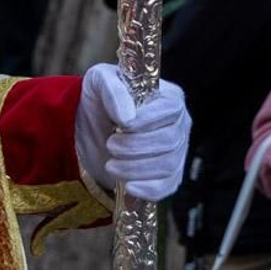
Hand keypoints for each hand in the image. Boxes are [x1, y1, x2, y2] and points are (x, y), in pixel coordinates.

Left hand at [75, 63, 191, 200]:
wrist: (91, 129)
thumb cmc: (100, 99)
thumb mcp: (98, 82)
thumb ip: (112, 90)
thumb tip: (127, 117)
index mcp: (169, 97)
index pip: (170, 109)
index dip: (146, 120)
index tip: (121, 124)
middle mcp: (180, 124)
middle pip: (169, 140)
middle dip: (135, 146)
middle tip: (110, 145)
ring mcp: (178, 151)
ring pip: (168, 165)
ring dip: (135, 168)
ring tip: (110, 164)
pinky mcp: (170, 175)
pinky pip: (168, 187)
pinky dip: (148, 189)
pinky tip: (128, 186)